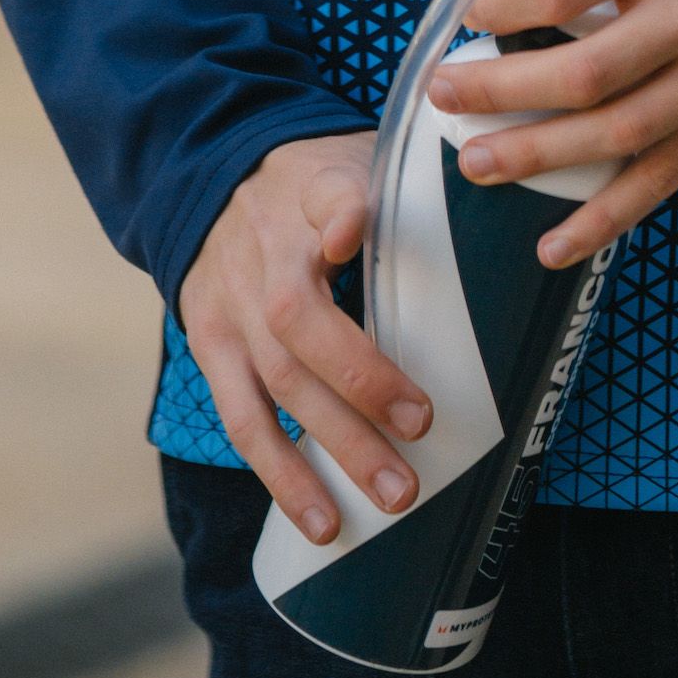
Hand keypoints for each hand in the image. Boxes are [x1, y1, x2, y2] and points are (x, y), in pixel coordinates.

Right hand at [177, 132, 430, 544]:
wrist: (212, 181)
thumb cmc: (310, 185)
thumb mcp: (351, 158)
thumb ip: (395, 190)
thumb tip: (465, 206)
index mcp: (308, 192)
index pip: (323, 195)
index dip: (339, 214)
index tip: (350, 229)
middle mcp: (263, 252)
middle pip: (301, 319)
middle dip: (361, 379)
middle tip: (423, 426)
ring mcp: (231, 305)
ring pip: (275, 381)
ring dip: (331, 447)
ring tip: (389, 497)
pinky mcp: (211, 348)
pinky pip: (243, 419)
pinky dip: (282, 474)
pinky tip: (321, 519)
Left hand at [427, 0, 677, 271]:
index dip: (504, 8)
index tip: (470, 16)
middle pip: (586, 71)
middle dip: (501, 91)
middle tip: (446, 96)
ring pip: (620, 134)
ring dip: (540, 157)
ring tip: (478, 162)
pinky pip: (666, 175)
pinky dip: (608, 218)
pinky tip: (555, 244)